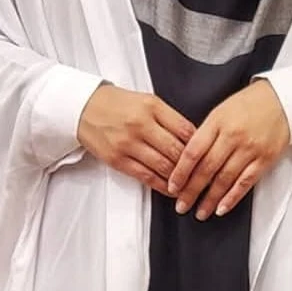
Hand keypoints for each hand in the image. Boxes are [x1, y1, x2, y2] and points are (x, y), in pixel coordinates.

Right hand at [76, 82, 195, 188]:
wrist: (83, 107)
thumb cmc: (117, 104)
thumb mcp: (147, 101)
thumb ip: (169, 119)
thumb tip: (192, 141)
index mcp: (152, 107)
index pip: (186, 130)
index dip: (200, 146)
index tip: (208, 156)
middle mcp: (141, 124)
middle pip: (177, 150)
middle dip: (193, 166)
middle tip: (205, 176)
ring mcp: (128, 143)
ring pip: (163, 166)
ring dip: (180, 179)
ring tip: (190, 185)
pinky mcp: (117, 159)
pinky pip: (146, 176)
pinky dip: (162, 185)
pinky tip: (171, 189)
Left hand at [166, 80, 290, 219]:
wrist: (283, 101)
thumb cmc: (249, 105)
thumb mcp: (220, 111)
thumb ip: (205, 134)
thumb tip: (186, 161)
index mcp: (217, 122)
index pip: (193, 152)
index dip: (181, 172)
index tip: (172, 187)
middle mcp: (233, 136)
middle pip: (207, 169)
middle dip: (191, 191)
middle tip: (181, 205)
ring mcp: (250, 149)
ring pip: (225, 179)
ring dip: (210, 199)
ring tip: (200, 212)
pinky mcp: (265, 159)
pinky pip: (245, 182)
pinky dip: (232, 197)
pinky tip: (221, 208)